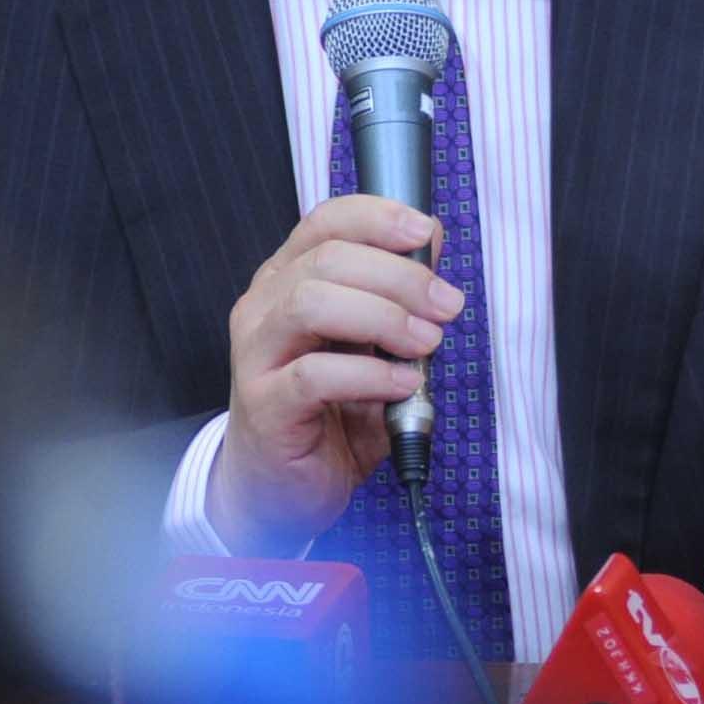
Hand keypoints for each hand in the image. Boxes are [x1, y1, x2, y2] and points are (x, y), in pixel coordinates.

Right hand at [210, 196, 460, 552]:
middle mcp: (264, 308)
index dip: (378, 217)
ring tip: (426, 343)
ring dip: (384, 317)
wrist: (283, 486)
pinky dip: (370, 375)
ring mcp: (256, 355)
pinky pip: (313, 374)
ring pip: (311, 303)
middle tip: (446, 305)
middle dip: (400, 276)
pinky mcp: (264, 405)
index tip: (427, 233)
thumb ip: (395, 298)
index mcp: (288, 280)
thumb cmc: (332, 408)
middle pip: (327, 258)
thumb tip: (433, 249)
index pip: (326, 222)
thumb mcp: (371, 344)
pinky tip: (403, 383)